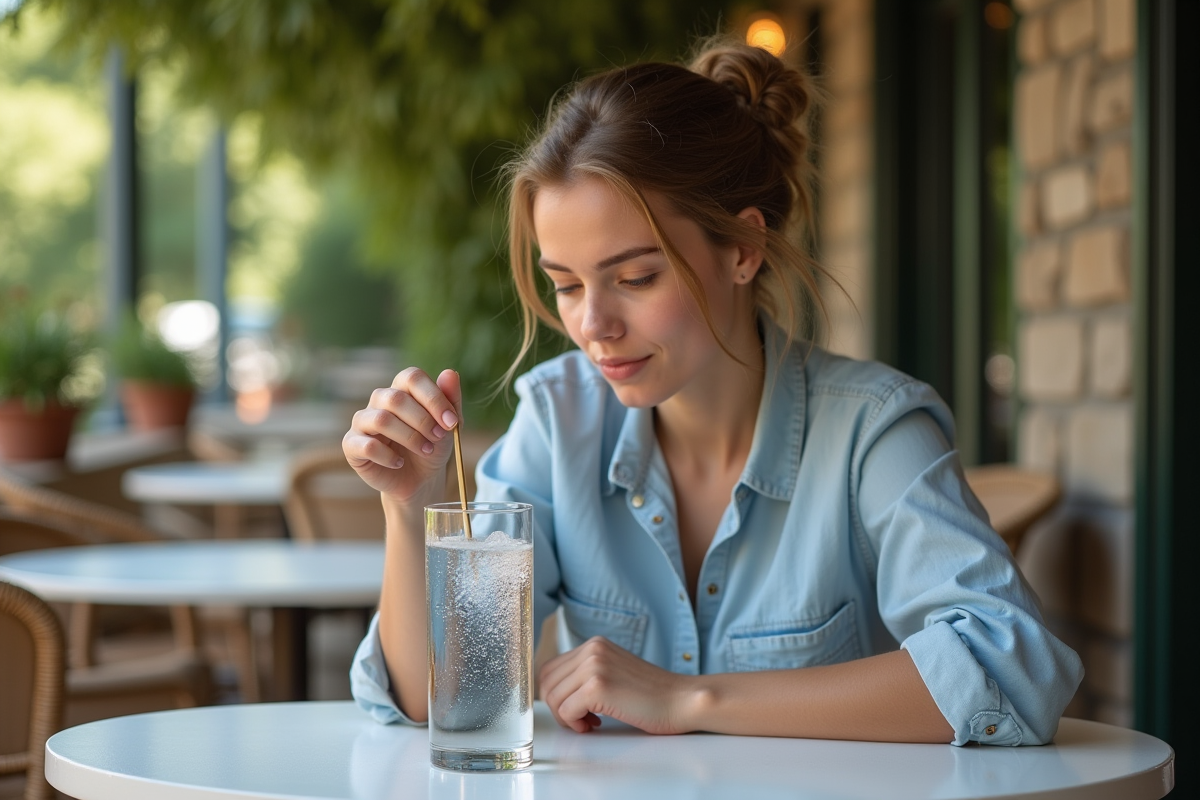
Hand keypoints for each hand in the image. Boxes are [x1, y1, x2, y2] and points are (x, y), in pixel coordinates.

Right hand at [341, 367, 461, 503]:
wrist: (420, 480)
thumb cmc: (432, 446)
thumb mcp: (448, 426)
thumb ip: (451, 400)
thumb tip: (450, 373)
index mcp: (402, 388)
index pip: (412, 377)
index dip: (433, 398)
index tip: (451, 422)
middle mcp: (379, 400)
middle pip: (396, 398)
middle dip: (423, 420)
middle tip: (438, 437)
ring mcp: (362, 421)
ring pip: (381, 419)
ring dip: (409, 437)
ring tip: (425, 450)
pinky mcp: (351, 444)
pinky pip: (367, 446)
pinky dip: (388, 456)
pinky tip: (399, 463)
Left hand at [539, 636, 697, 734]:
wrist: (682, 700)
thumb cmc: (653, 695)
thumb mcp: (614, 673)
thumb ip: (587, 675)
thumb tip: (556, 694)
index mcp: (594, 644)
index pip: (550, 668)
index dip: (556, 694)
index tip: (573, 708)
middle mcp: (592, 649)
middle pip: (547, 682)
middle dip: (558, 707)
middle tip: (580, 719)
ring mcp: (594, 665)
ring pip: (553, 697)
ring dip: (566, 717)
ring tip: (589, 722)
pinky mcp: (597, 686)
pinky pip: (566, 710)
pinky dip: (575, 723)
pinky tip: (595, 725)